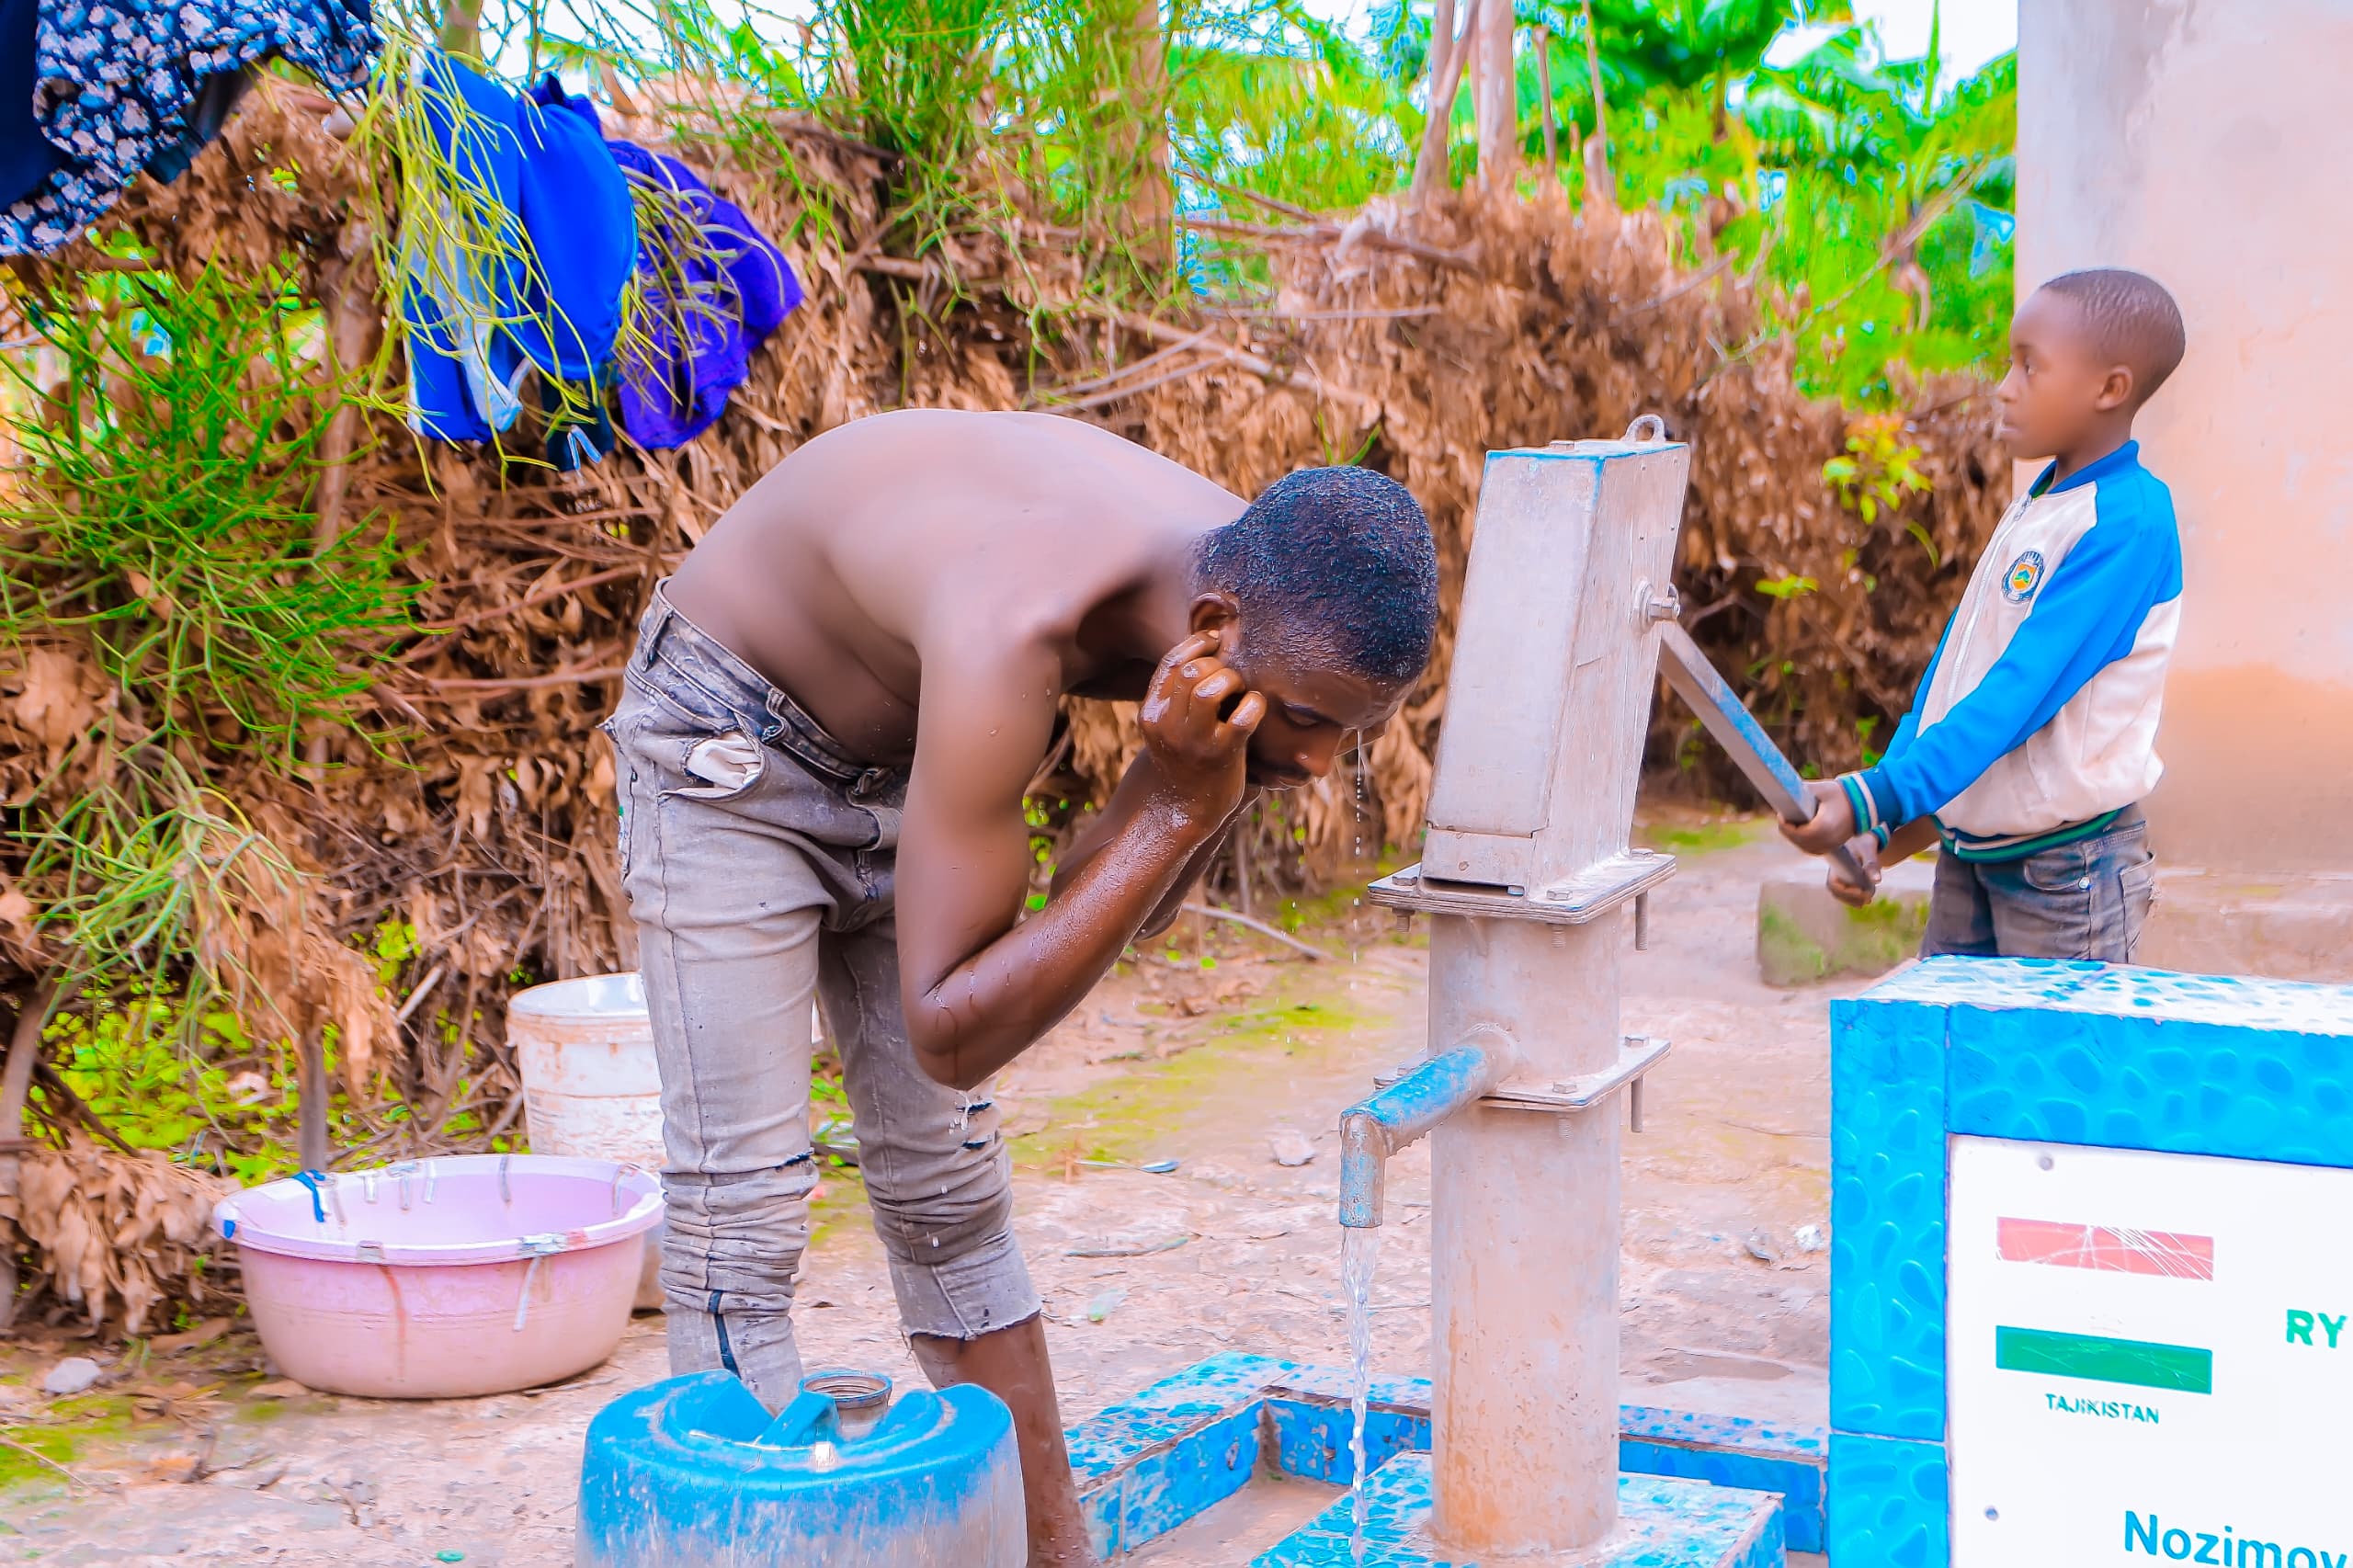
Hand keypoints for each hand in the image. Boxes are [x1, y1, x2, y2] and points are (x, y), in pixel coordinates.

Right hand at [1138, 631, 1264, 815]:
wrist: (1183, 811)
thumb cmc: (1183, 761)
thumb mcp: (1167, 727)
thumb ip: (1176, 695)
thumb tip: (1206, 650)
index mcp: (1151, 713)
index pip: (1170, 663)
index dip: (1196, 644)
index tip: (1215, 642)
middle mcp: (1167, 725)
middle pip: (1192, 671)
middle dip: (1218, 665)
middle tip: (1232, 679)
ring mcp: (1194, 740)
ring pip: (1210, 687)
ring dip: (1232, 681)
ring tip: (1240, 692)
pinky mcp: (1222, 754)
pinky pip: (1244, 715)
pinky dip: (1255, 704)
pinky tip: (1255, 709)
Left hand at [1779, 778, 1858, 855]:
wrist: (1865, 802)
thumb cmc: (1842, 793)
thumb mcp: (1820, 788)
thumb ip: (1800, 791)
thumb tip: (1782, 790)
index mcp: (1824, 826)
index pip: (1798, 833)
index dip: (1786, 826)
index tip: (1781, 815)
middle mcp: (1829, 839)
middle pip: (1801, 842)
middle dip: (1789, 831)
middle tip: (1784, 819)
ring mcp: (1833, 845)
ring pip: (1807, 848)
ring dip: (1796, 838)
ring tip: (1791, 825)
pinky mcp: (1835, 846)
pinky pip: (1815, 850)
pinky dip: (1805, 843)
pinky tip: (1800, 832)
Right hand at [1827, 833, 1881, 907]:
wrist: (1863, 832)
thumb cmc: (1864, 839)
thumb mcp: (1869, 850)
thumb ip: (1871, 865)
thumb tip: (1877, 881)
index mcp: (1835, 864)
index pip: (1833, 884)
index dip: (1845, 891)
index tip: (1861, 891)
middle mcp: (1833, 870)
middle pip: (1836, 890)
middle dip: (1850, 898)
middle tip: (1866, 900)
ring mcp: (1838, 873)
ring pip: (1840, 892)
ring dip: (1852, 899)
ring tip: (1867, 901)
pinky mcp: (1845, 875)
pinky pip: (1845, 888)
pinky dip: (1854, 896)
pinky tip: (1866, 900)